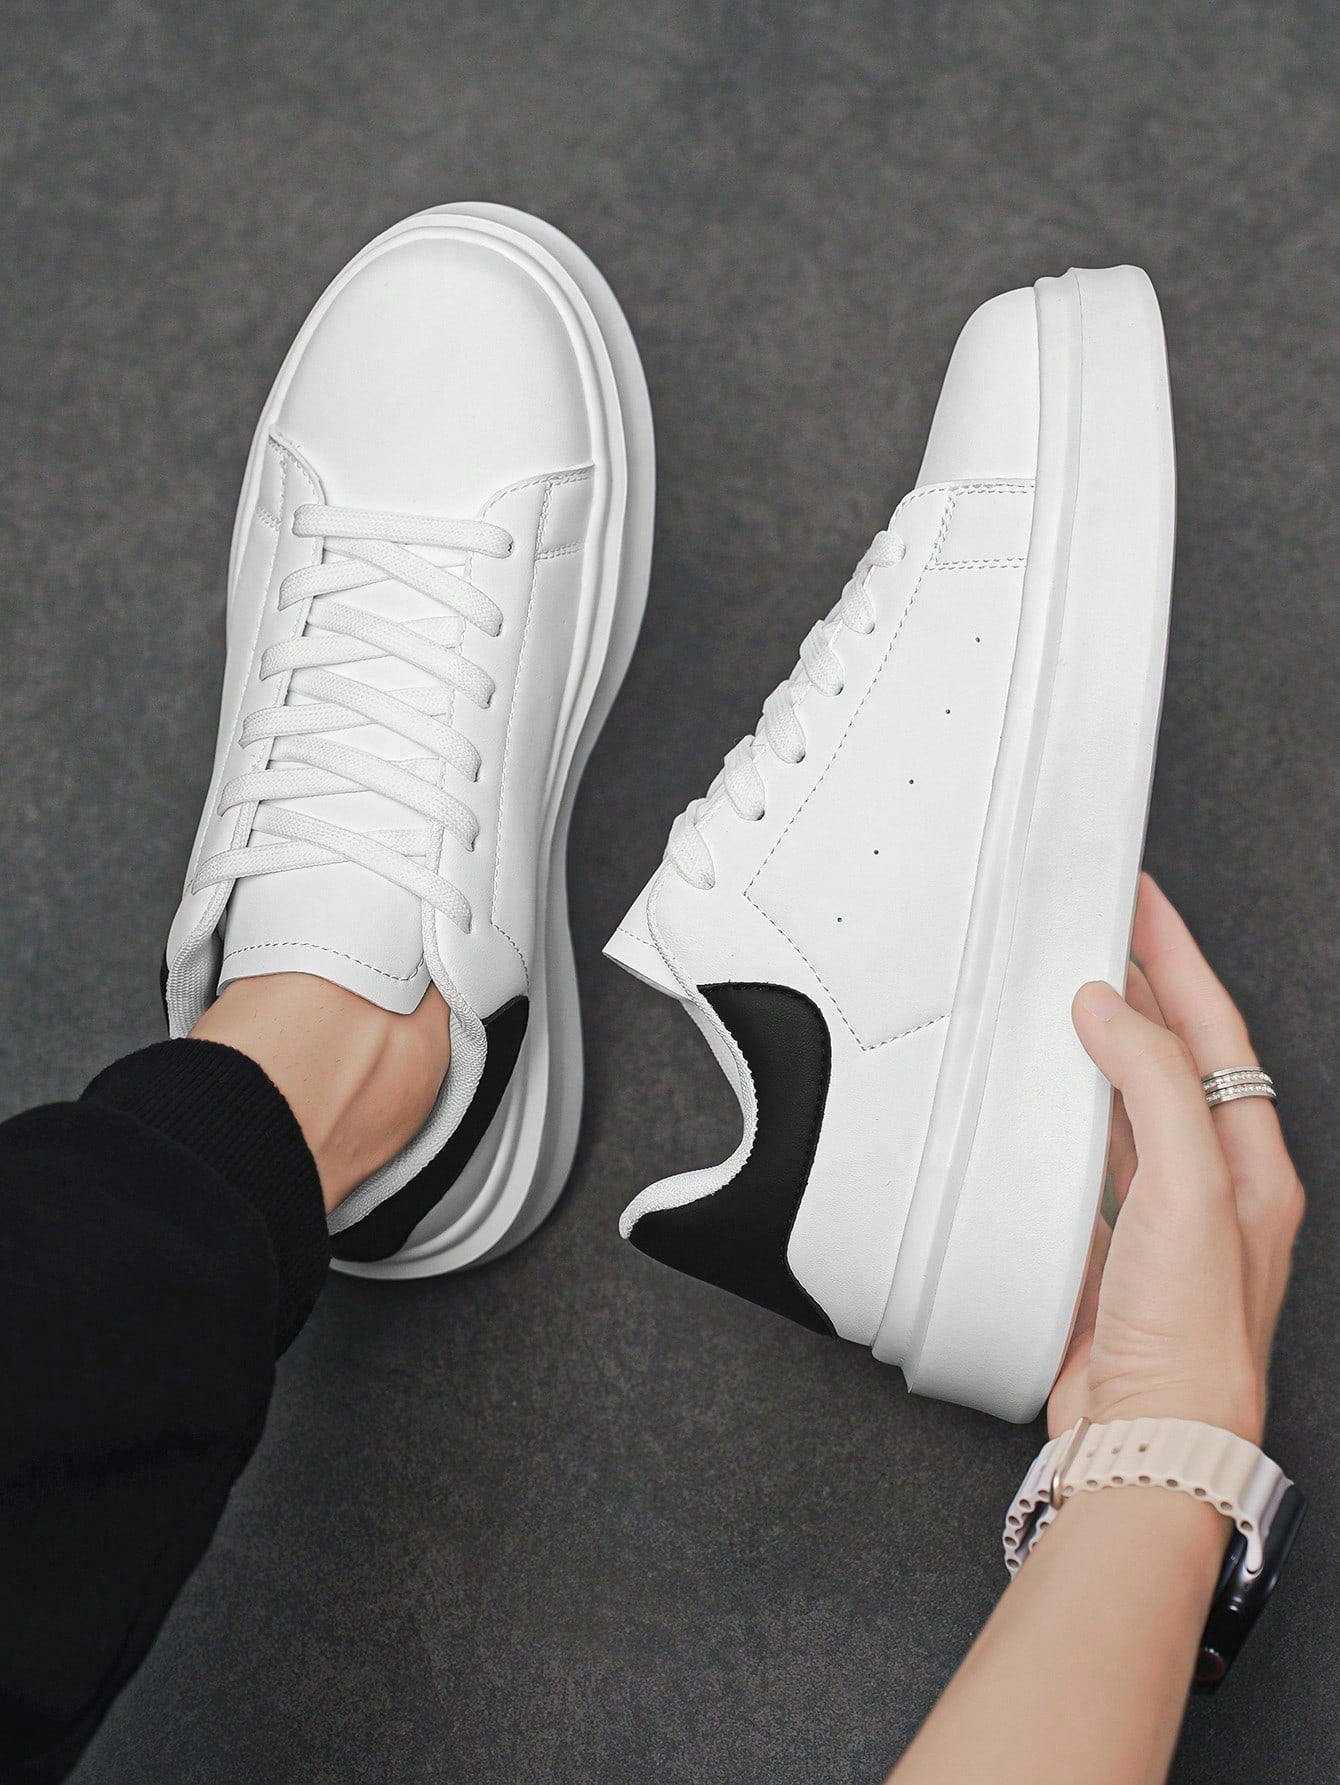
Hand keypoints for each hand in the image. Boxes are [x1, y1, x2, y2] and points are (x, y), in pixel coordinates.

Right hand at [1048, 875, 1303, 1443]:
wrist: (1149, 1438)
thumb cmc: (1189, 1336)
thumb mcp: (1187, 1188)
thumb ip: (1155, 1085)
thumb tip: (1109, 1010)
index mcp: (1251, 1165)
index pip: (1215, 1029)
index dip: (1177, 958)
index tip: (1142, 903)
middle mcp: (1214, 1189)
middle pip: (1176, 1061)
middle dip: (1141, 991)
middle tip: (1100, 935)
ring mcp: (1164, 1222)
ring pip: (1132, 1108)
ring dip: (1103, 1050)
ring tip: (1069, 1000)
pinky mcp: (1113, 1253)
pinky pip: (1089, 1161)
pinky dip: (1066, 1119)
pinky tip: (1042, 1107)